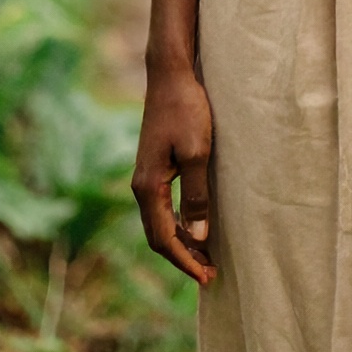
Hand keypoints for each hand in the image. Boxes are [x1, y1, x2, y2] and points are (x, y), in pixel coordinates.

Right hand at [132, 62, 215, 284]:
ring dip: (180, 243)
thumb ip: (197, 195)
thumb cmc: (186, 109)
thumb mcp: (197, 153)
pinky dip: (177, 225)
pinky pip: (162, 208)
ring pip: (159, 223)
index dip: (185, 261)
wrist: (171, 75)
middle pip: (157, 236)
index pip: (163, 238)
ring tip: (206, 257)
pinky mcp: (154, 167)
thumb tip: (198, 236)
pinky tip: (194, 227)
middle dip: (182, 258)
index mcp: (148, 186)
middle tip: (210, 273)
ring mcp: (145, 176)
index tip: (207, 276)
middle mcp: (141, 186)